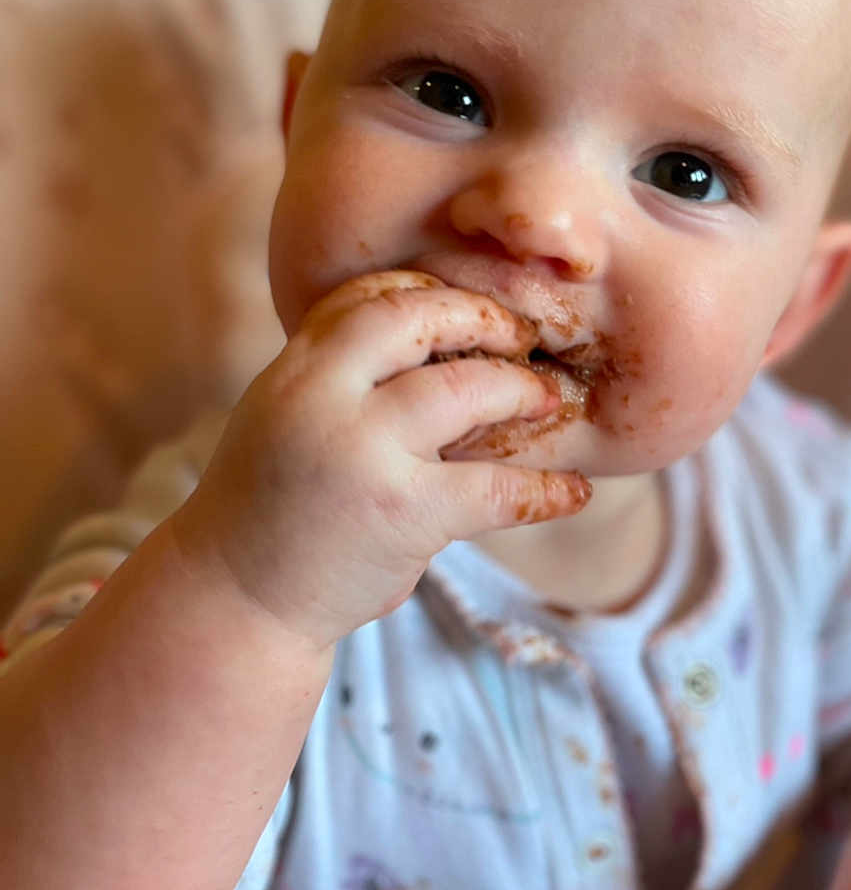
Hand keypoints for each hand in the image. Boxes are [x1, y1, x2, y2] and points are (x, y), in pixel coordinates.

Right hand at [169, 271, 590, 649]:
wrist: (236, 599)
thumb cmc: (269, 508)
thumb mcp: (284, 420)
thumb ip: (340, 381)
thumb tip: (426, 348)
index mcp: (294, 371)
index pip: (367, 296)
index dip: (427, 289)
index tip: (469, 305)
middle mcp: (323, 398)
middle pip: (421, 320)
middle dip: (485, 319)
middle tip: (525, 338)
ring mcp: (364, 453)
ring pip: (468, 389)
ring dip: (522, 391)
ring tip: (552, 400)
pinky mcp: (404, 513)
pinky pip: (496, 488)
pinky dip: (546, 490)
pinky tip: (575, 493)